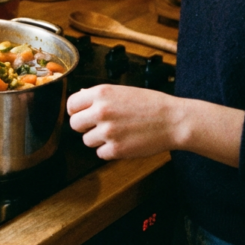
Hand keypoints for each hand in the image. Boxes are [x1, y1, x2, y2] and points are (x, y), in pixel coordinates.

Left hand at [66, 84, 180, 159]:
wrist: (173, 120)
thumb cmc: (151, 104)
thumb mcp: (122, 91)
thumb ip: (100, 96)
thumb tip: (80, 98)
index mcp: (101, 93)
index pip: (71, 104)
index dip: (76, 111)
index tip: (82, 114)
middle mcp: (101, 111)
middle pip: (75, 124)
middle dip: (84, 126)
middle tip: (99, 126)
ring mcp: (107, 132)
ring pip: (87, 141)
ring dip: (98, 139)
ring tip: (117, 133)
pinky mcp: (116, 149)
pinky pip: (100, 153)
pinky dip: (110, 151)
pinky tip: (124, 142)